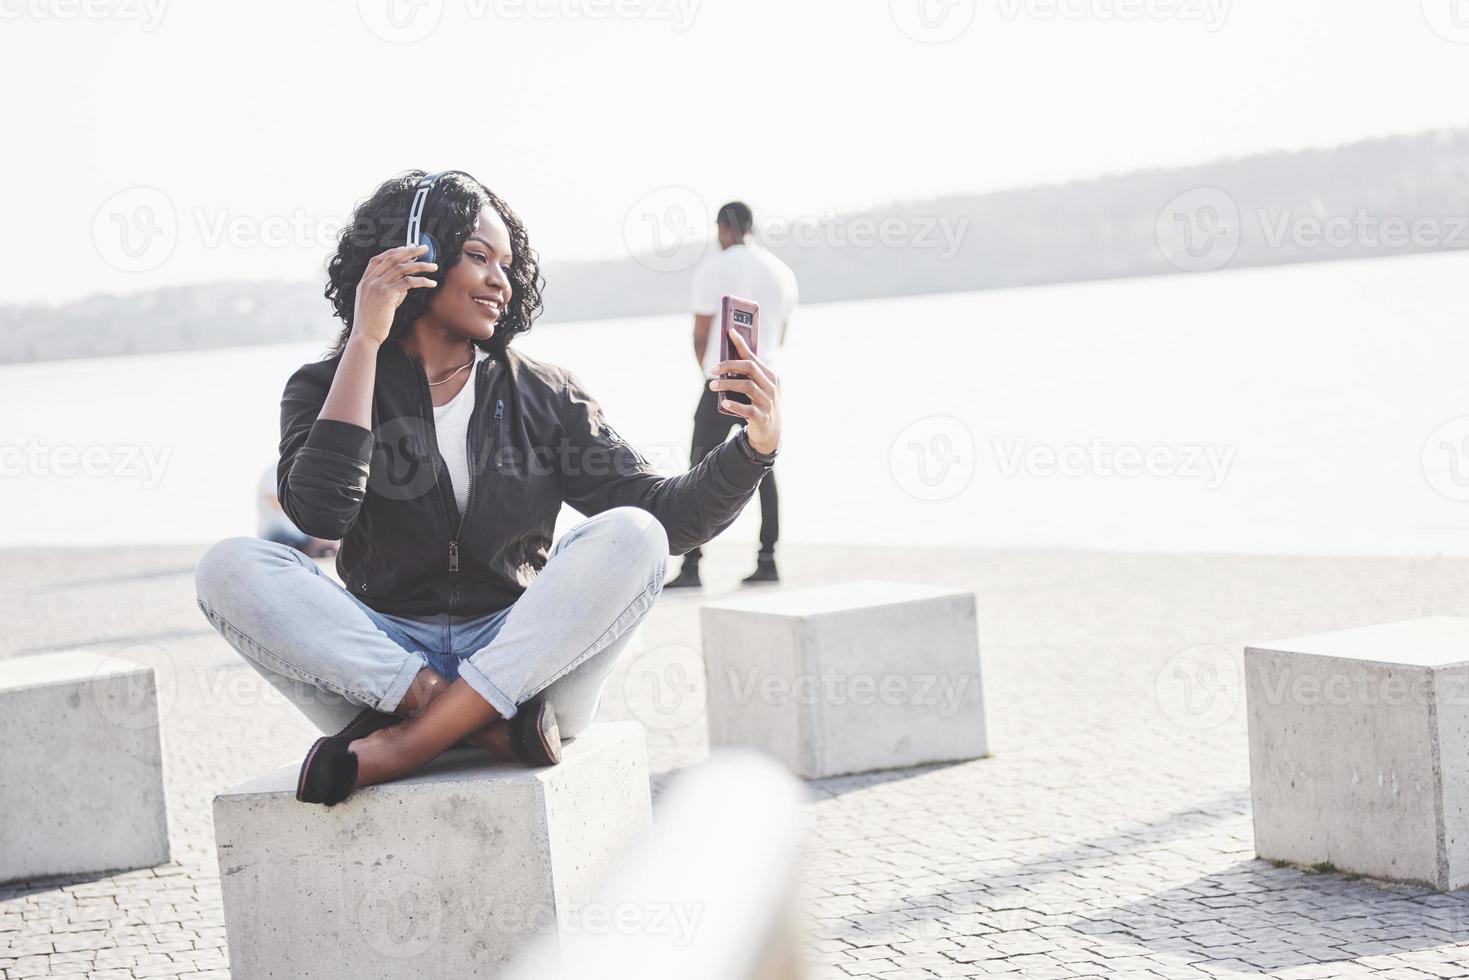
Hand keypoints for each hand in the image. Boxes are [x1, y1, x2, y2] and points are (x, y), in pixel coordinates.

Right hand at [351, 244, 437, 346]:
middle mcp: (369, 281)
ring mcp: (377, 286)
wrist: (365, 335)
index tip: (406, 248)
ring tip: (434, 266)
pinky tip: (431, 283)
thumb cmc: (372, 322)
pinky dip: (422, 281)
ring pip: (402, 268)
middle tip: (424, 248)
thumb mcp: (377, 302)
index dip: (393, 251)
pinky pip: (408, 282)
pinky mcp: (387, 294)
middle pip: (392, 259)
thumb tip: (406, 283)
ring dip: (421, 265)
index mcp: (364, 281)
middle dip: (410, 251)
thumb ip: (390, 290)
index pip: (377, 259)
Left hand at [710, 327, 781, 454]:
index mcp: (768, 375)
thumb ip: (745, 375)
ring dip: (728, 384)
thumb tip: (724, 362)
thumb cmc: (759, 403)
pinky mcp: (762, 417)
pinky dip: (735, 405)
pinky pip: (748, 410)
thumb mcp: (756, 387)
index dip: (741, 344)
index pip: (752, 356)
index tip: (730, 332)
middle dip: (730, 365)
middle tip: (713, 369)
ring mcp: (767, 402)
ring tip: (713, 385)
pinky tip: (724, 402)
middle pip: (750, 369)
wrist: (772, 430)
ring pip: (747, 387)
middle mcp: (770, 386)